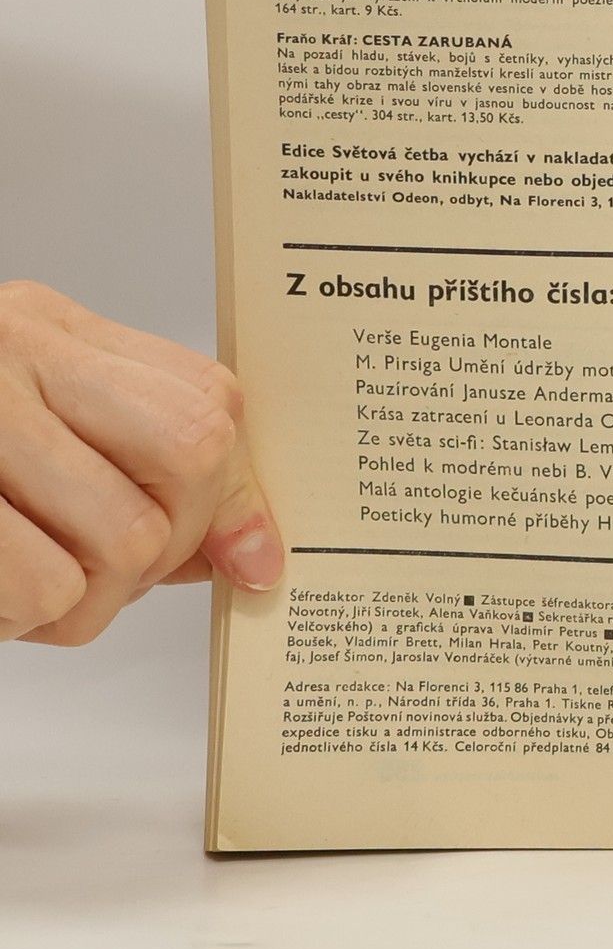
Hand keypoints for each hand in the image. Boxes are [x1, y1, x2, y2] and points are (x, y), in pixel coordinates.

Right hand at [0, 282, 281, 644]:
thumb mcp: (33, 433)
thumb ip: (143, 476)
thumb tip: (253, 553)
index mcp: (47, 330)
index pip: (209, 403)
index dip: (223, 494)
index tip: (201, 550)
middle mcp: (9, 349)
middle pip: (189, 457)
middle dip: (160, 545)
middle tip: (91, 571)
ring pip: (123, 538)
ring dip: (84, 599)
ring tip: (22, 585)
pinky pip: (41, 585)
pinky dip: (20, 618)